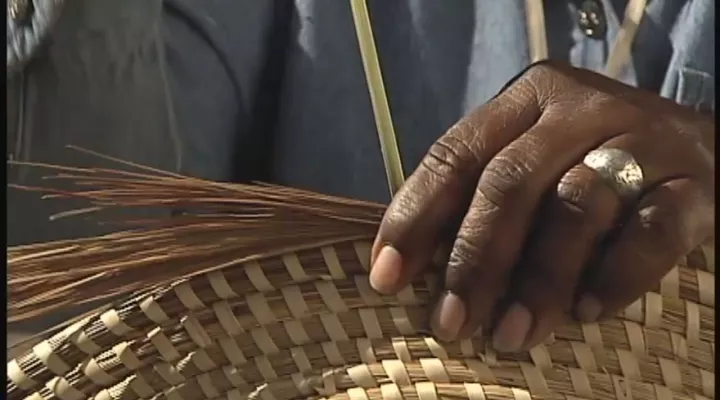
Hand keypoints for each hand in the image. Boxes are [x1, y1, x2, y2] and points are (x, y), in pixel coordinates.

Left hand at [369, 61, 713, 350]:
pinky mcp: (695, 183)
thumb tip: (412, 265)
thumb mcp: (533, 158)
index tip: (387, 276)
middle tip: (452, 323)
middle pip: (510, 182)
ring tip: (512, 335)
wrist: (703, 145)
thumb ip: (482, 192)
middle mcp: (581, 109)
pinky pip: (650, 232)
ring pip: (576, 207)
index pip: (456, 154)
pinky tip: (586, 312)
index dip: (415, 217)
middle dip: (474, 260)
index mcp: (527, 99)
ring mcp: (643, 139)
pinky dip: (614, 276)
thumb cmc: (592, 161)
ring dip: (538, 280)